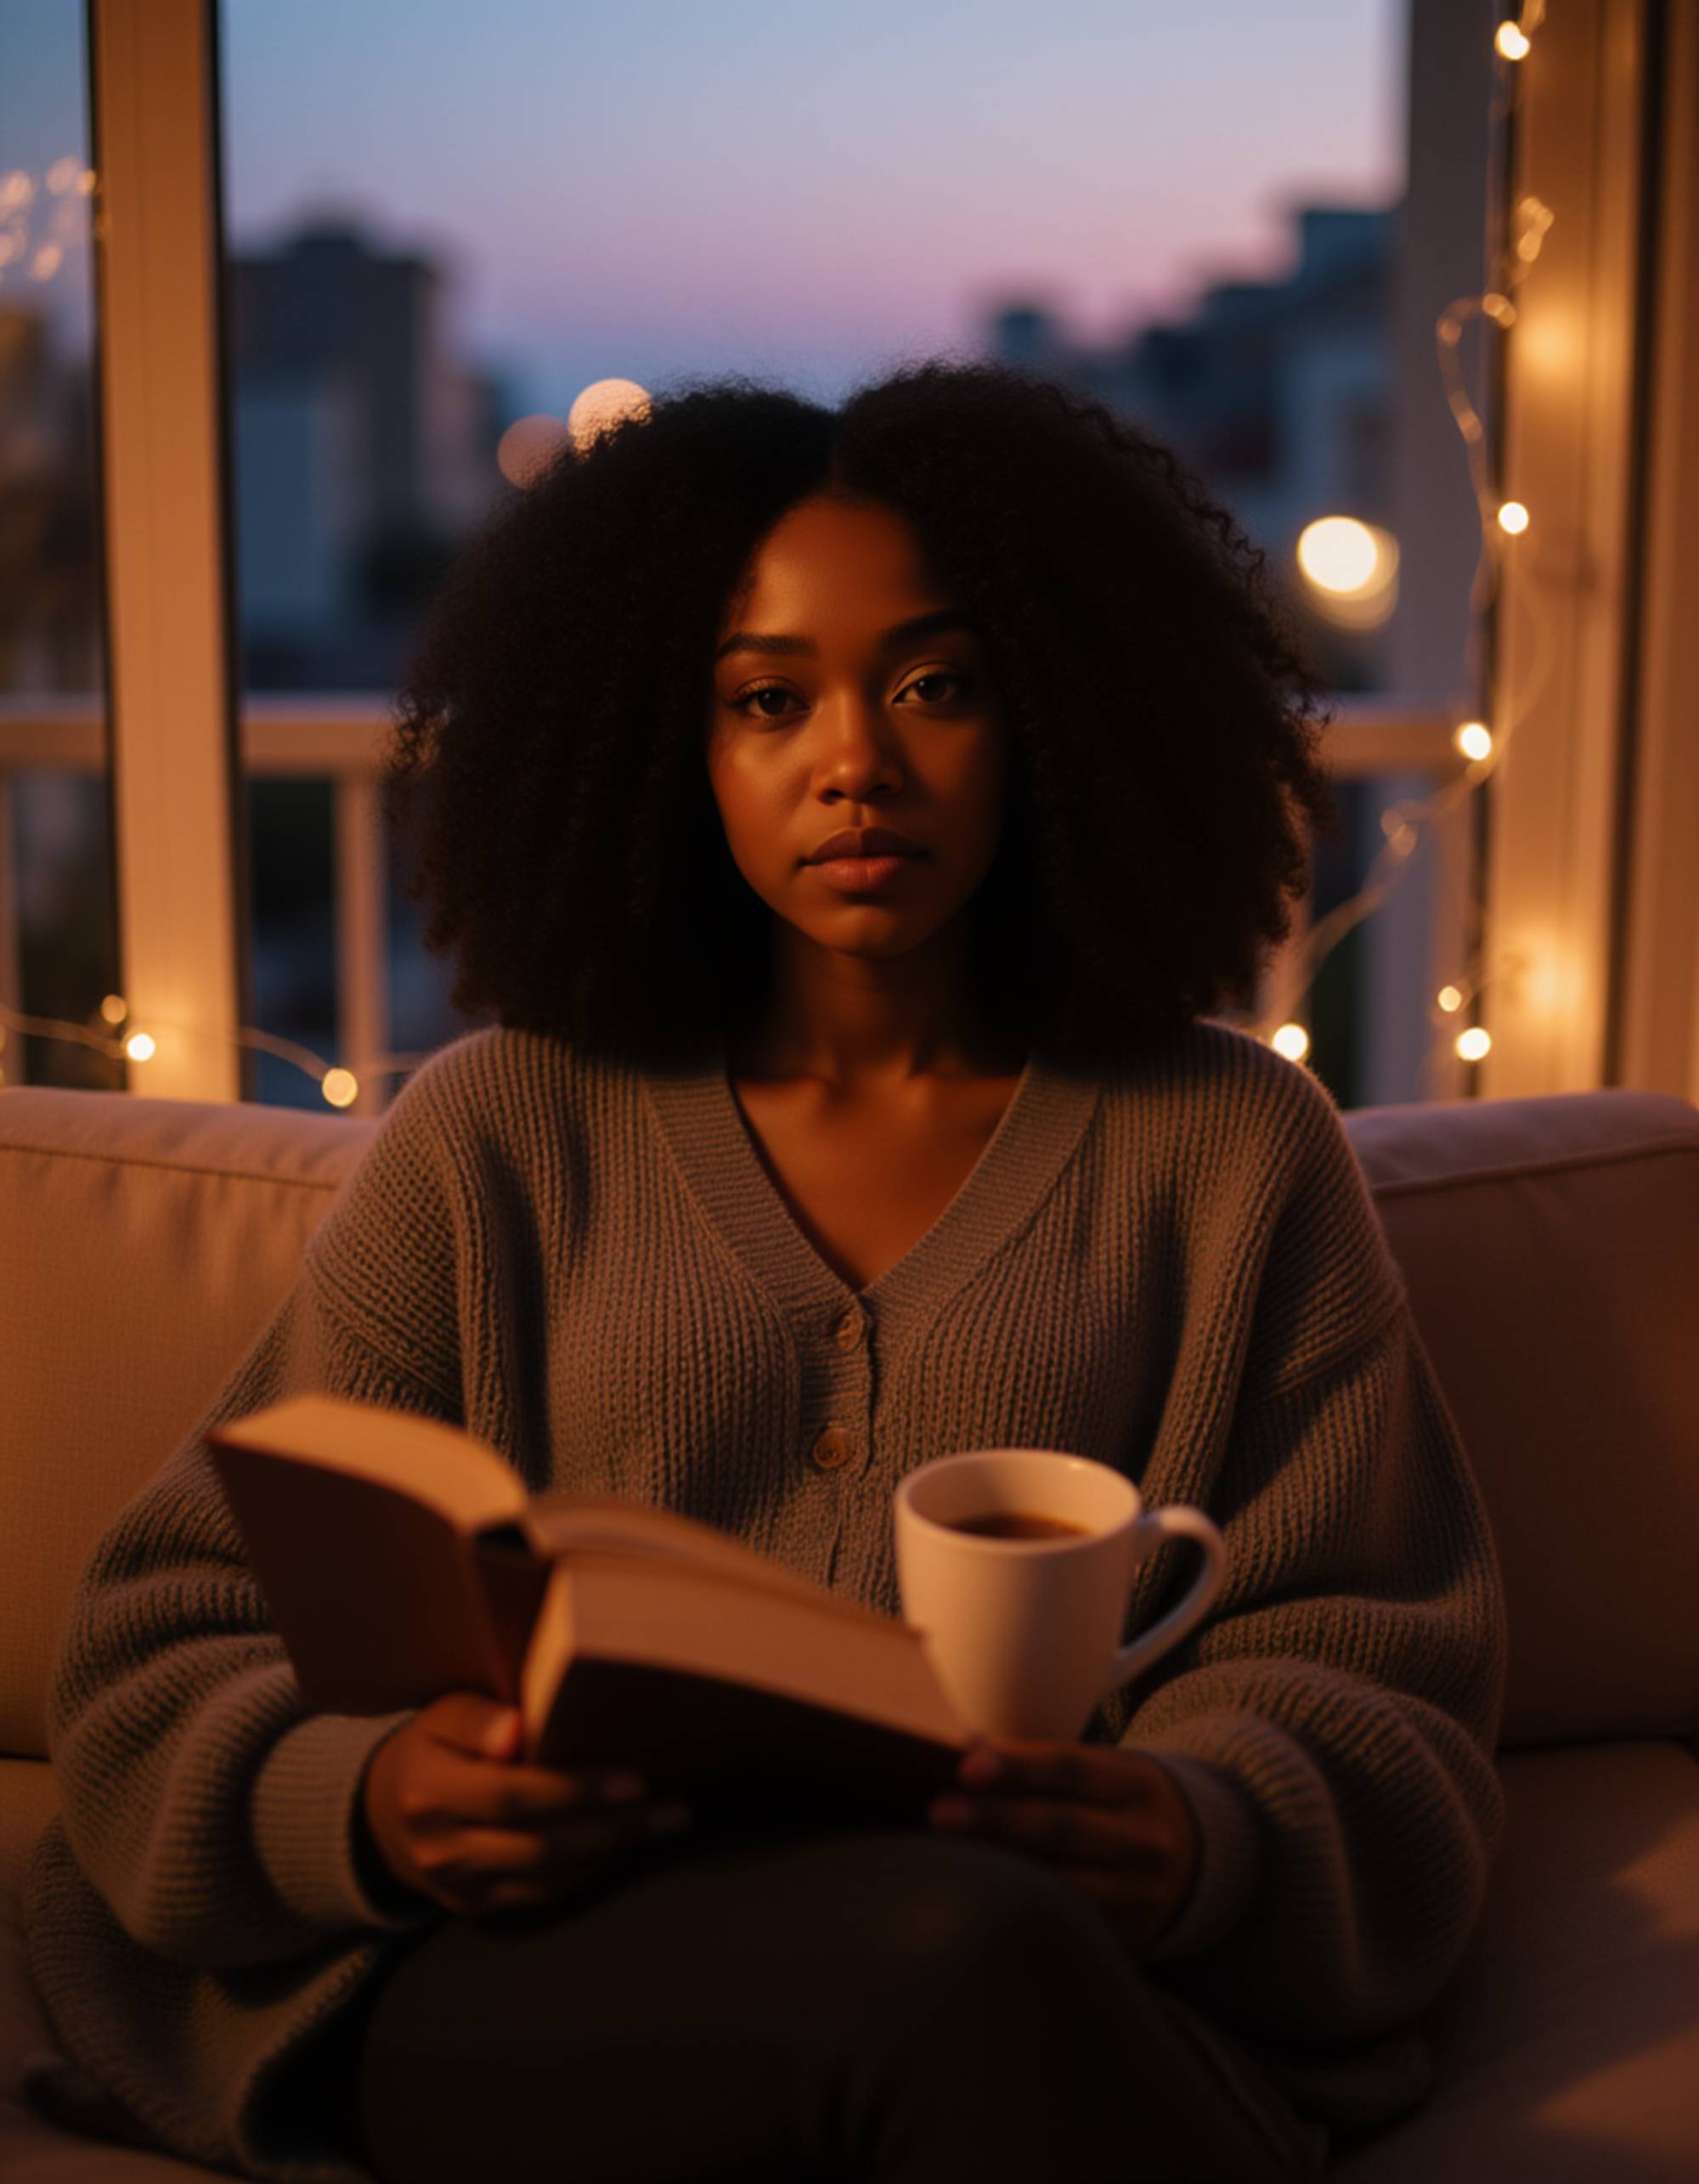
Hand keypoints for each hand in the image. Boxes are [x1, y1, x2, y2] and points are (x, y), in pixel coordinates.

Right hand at [359, 1692, 690, 1917]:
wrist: (383, 1816)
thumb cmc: (431, 1747)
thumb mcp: (443, 1715)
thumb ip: (479, 1719)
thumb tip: (517, 1731)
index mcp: (431, 1791)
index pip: (513, 1796)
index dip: (577, 1791)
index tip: (636, 1778)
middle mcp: (442, 1847)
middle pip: (539, 1846)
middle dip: (613, 1829)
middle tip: (672, 1810)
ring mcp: (459, 1886)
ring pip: (546, 1878)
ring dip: (611, 1854)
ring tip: (662, 1826)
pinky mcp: (476, 1907)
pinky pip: (541, 1896)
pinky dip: (587, 1873)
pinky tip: (623, 1849)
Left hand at [927, 1737, 1202, 1955]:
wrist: (1198, 1860)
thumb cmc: (1118, 1805)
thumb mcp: (1100, 1772)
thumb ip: (1035, 1763)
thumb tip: (963, 1748)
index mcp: (1135, 1783)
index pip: (1071, 1769)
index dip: (1017, 1767)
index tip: (965, 1766)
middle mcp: (1144, 1840)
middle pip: (1063, 1828)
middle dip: (997, 1820)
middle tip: (938, 1813)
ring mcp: (1140, 1897)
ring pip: (1065, 1887)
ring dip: (1003, 1872)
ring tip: (949, 1862)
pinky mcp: (1128, 1940)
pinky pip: (1070, 1928)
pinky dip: (1025, 1913)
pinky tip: (983, 1903)